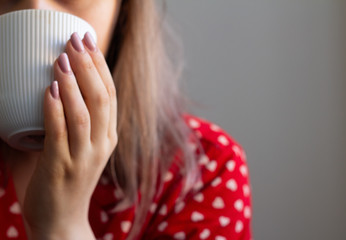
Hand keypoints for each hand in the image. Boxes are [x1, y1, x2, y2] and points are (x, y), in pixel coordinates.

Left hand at [22, 32, 117, 238]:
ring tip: (62, 57)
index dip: (101, 66)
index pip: (111, 94)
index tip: (89, 41)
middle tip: (76, 39)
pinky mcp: (63, 167)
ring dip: (74, 83)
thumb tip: (55, 87)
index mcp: (108, 136)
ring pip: (85, 113)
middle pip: (102, 98)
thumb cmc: (68, 179)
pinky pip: (61, 132)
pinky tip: (49, 89)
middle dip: (90, 66)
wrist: (62, 221)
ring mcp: (84, 156)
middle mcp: (102, 144)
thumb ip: (75, 121)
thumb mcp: (81, 147)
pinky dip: (56, 109)